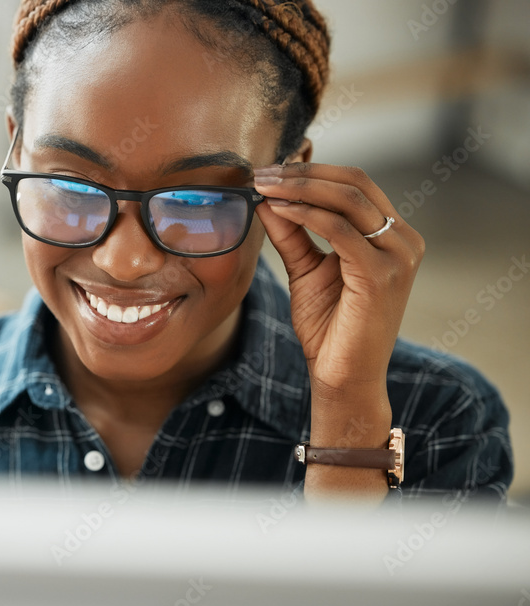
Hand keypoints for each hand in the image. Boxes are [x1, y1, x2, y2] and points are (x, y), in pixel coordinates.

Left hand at [253, 162, 423, 500]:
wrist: (342, 377)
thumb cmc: (328, 328)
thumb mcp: (306, 270)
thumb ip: (292, 234)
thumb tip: (266, 198)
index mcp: (391, 234)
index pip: (355, 183)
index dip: (311, 170)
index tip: (269, 170)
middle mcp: (403, 239)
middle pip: (354, 182)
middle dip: (303, 173)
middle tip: (261, 173)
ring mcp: (398, 255)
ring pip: (348, 200)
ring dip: (300, 188)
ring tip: (262, 187)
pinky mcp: (382, 275)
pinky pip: (340, 230)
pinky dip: (306, 214)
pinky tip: (278, 211)